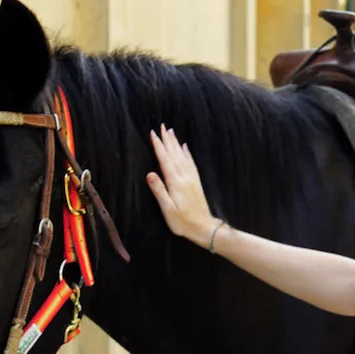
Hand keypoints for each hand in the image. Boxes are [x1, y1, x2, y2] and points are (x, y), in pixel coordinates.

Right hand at [146, 124, 219, 245]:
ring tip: (171, 132)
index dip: (158, 146)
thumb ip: (159, 191)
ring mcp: (191, 179)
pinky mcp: (196, 182)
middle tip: (162, 126)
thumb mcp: (167, 209)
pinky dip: (187, 153)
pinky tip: (185, 147)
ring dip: (176, 143)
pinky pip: (191, 163)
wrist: (203, 227)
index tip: (153, 133)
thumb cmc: (183, 222)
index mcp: (175, 183)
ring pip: (182, 156)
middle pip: (174, 154)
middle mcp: (184, 177)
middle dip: (167, 139)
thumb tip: (150, 173)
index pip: (165, 160)